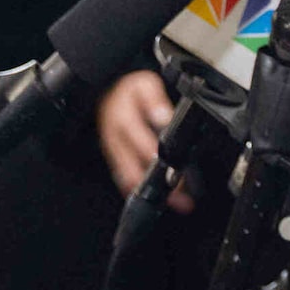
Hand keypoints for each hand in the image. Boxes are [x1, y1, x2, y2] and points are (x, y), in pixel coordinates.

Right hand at [98, 71, 192, 208]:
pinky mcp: (114, 158)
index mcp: (124, 122)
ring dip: (152, 193)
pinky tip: (157, 199)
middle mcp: (116, 141)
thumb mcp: (144, 86)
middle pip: (136, 171)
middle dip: (160, 187)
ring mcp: (114, 152)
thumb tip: (163, 117)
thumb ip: (155, 100)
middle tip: (183, 200)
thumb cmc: (129, 90)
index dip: (162, 163)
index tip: (179, 175)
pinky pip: (123, 179)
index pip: (145, 147)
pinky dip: (139, 190)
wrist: (106, 89)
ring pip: (129, 179)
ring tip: (178, 203)